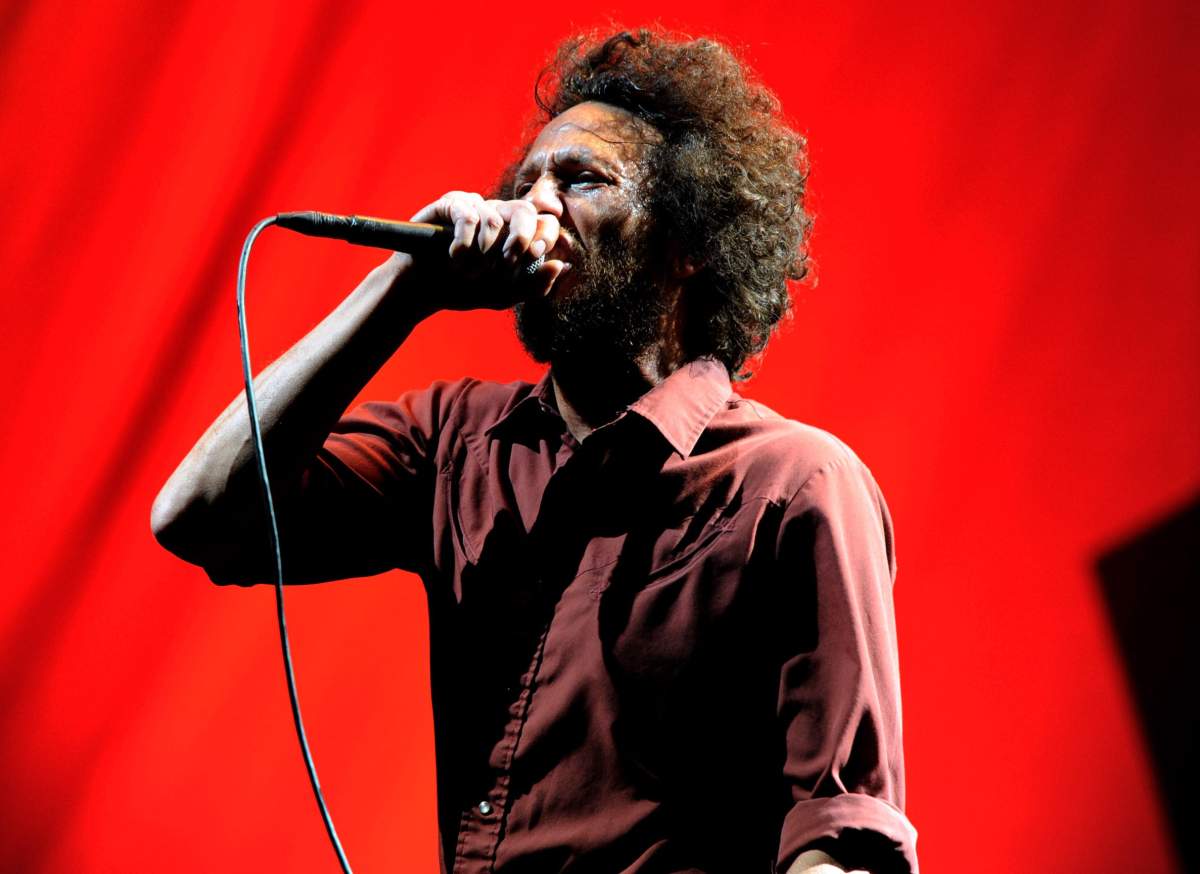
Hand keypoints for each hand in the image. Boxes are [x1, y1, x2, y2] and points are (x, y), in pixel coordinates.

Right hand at [406, 190, 569, 311]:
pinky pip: (467, 214)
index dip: (545, 236)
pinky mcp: (450, 204)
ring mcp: (474, 207)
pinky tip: (455, 258)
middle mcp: (497, 215)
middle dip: (522, 238)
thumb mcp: (503, 294)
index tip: (536, 255)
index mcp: (515, 233)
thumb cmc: (463, 290)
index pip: (544, 223)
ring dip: (484, 254)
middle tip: (507, 264)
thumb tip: (562, 265)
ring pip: (495, 219)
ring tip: (469, 273)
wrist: (422, 290)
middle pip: (526, 211)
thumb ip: (534, 285)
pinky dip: (465, 242)